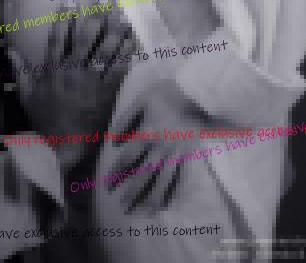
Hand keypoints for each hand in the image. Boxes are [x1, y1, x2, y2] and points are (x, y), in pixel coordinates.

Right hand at [24, 11, 132, 167]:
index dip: (63, 19)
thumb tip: (10, 51)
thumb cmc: (48, 123)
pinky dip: (126, 53)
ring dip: (113, 30)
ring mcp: (92, 81)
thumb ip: (20, 73)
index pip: (57, 39)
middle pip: (84, 39)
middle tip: (102, 0)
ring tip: (120, 13)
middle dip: (94, 17)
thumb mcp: (28, 98)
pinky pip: (119, 68)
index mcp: (52, 71)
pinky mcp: (109, 92)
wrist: (69, 149)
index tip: (69, 2)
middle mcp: (72, 72)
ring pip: (104, 50)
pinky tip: (132, 39)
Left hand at [94, 70, 199, 214]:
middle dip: (132, 192)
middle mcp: (162, 147)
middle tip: (122, 207)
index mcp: (148, 133)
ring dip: (151, 198)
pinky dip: (173, 192)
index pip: (129, 158)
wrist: (198, 92)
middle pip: (145, 174)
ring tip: (141, 212)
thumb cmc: (166, 93)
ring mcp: (178, 153)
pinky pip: (182, 178)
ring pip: (163, 180)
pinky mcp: (190, 154)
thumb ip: (126, 121)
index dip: (117, 172)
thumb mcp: (141, 100)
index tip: (108, 185)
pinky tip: (166, 204)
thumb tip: (114, 143)